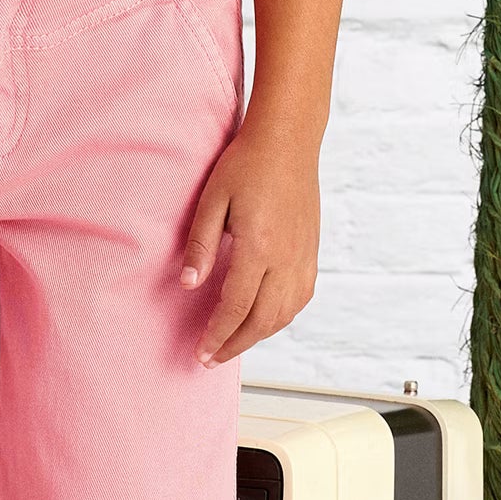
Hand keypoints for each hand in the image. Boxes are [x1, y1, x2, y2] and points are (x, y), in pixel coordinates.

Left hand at [180, 116, 320, 366]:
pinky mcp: (312, 252)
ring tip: (234, 342)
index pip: (236, 306)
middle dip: (236, 344)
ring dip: (259, 335)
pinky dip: (282, 317)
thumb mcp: (213, 198)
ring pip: (285, 314)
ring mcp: (304, 257)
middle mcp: (287, 259)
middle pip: (263, 320)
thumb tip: (188, 285)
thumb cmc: (246, 164)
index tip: (202, 352)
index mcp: (259, 247)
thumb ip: (201, 243)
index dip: (218, 334)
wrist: (288, 141)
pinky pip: (301, 298)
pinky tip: (266, 318)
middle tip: (211, 358)